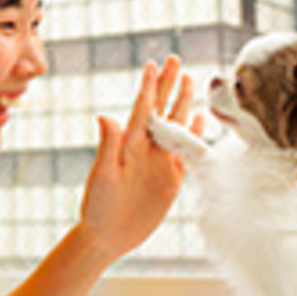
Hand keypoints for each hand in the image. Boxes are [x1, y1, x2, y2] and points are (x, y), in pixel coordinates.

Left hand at [78, 56, 205, 259]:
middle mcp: (145, 148)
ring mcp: (159, 161)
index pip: (142, 108)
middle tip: (175, 59)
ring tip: (188, 79)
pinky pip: (186, 152)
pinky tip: (199, 118)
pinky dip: (193, 134)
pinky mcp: (171, 179)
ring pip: (175, 125)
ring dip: (182, 102)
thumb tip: (105, 116)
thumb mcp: (102, 176)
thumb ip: (107, 147)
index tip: (153, 64)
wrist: (108, 235)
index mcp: (128, 144)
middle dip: (168, 84)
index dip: (149, 86)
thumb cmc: (97, 206)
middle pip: (161, 109)